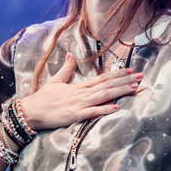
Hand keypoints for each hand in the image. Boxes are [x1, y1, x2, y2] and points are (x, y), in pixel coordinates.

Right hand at [18, 53, 140, 130]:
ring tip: (134, 87)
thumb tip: (70, 55)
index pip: (102, 78)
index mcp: (79, 86)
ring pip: (104, 96)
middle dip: (125, 81)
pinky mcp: (74, 115)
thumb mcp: (55, 81)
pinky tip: (116, 107)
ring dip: (120, 91)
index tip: (130, 70)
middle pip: (107, 85)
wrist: (30, 112)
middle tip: (141, 76)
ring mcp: (79, 104)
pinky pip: (92, 112)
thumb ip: (65, 69)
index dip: (117, 74)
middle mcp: (81, 93)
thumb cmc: (43, 99)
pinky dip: (104, 109)